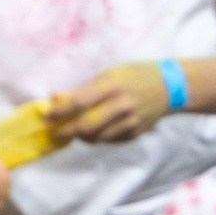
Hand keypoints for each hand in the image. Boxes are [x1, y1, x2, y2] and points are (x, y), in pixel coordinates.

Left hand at [50, 64, 175, 144]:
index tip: (46, 116)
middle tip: (54, 132)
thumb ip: (83, 89)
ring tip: (71, 131)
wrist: (169, 86)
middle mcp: (121, 105)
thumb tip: (54, 98)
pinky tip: (93, 131)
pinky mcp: (135, 133)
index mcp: (113, 85)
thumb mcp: (109, 74)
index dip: (59, 111)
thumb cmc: (134, 75)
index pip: (79, 102)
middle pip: (86, 125)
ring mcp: (130, 121)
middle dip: (66, 131)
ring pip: (96, 137)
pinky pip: (109, 140)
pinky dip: (97, 137)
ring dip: (80, 136)